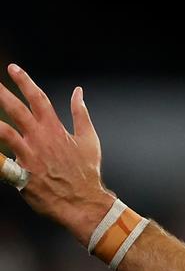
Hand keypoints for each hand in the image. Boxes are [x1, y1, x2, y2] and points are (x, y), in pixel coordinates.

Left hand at [0, 64, 114, 241]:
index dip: (25, 81)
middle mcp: (40, 138)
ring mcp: (29, 154)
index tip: (13, 68)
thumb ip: (81, 113)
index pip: (38, 98)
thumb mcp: (90, 140)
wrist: (84, 202)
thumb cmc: (87, 173)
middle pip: (16, 109)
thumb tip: (78, 92)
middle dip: (2, 93)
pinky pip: (2, 162)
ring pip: (4, 131)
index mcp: (56, 129)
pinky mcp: (21, 172)